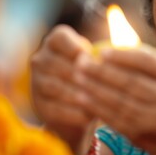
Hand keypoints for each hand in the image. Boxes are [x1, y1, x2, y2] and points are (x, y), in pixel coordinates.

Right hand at [30, 25, 95, 152]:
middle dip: (78, 73)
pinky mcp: (40, 106)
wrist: (80, 107)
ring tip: (96, 99)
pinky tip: (89, 116)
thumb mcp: (99, 61)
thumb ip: (105, 54)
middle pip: (55, 63)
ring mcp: (36, 83)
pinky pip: (54, 108)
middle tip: (97, 81)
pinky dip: (72, 113)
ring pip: (54, 86)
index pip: (59, 38)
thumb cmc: (96, 76)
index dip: (73, 47)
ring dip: (75, 93)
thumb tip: (119, 53)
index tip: (88, 56)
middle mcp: (41, 59)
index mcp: (55, 42)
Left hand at [74, 45, 155, 153]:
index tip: (100, 51)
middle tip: (80, 63)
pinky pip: (114, 118)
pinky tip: (82, 98)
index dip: (121, 56)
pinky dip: (96, 107)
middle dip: (101, 72)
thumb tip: (115, 34)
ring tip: (77, 78)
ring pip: (119, 101)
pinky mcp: (142, 133)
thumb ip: (144, 56)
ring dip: (94, 89)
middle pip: (129, 81)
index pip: (146, 61)